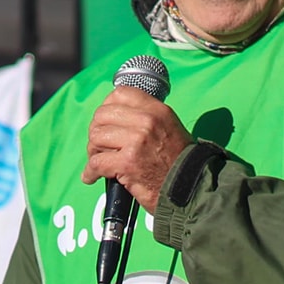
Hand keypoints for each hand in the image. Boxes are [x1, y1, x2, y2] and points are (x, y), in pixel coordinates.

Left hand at [82, 86, 189, 212]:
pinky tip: (93, 177)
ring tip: (99, 161)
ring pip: (96, 137)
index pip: (121, 94)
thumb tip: (115, 117)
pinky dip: (91, 172)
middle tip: (100, 146)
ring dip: (93, 151)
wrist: (192, 188)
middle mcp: (147, 121)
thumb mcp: (169, 128)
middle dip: (97, 131)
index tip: (106, 122)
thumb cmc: (180, 163)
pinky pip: (96, 162)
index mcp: (157, 110)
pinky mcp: (128, 163)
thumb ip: (145, 119)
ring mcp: (136, 141)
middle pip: (102, 115)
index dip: (107, 107)